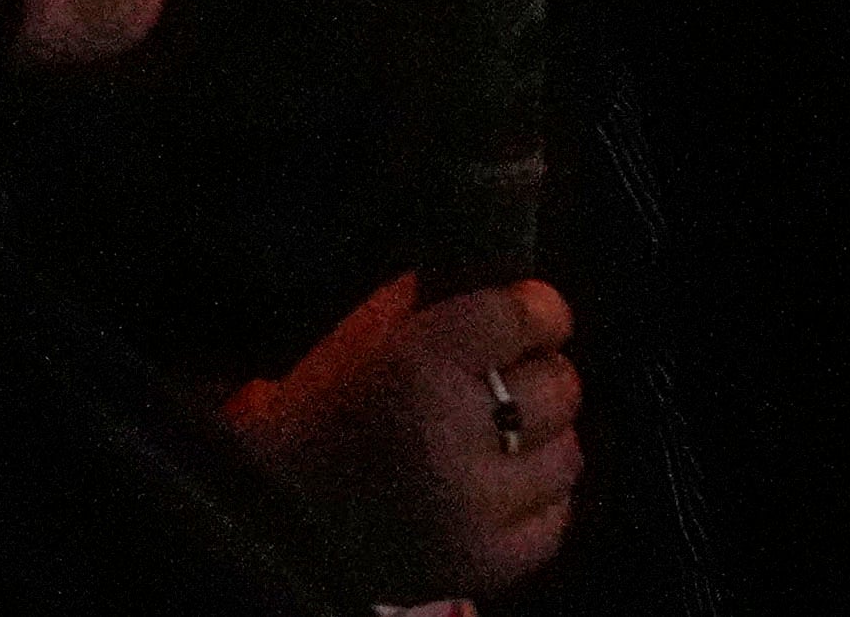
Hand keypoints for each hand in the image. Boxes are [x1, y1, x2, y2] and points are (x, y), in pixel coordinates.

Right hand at [237, 270, 577, 604]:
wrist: (282, 513)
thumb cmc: (325, 411)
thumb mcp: (366, 336)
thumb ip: (440, 304)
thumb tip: (515, 287)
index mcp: (417, 367)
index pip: (523, 317)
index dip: (539, 309)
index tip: (534, 311)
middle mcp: (453, 437)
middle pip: (560, 385)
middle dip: (537, 374)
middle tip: (505, 378)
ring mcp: (475, 509)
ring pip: (567, 454)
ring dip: (539, 440)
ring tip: (496, 438)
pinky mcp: (488, 561)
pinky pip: (556, 516)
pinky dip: (533, 498)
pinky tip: (493, 486)